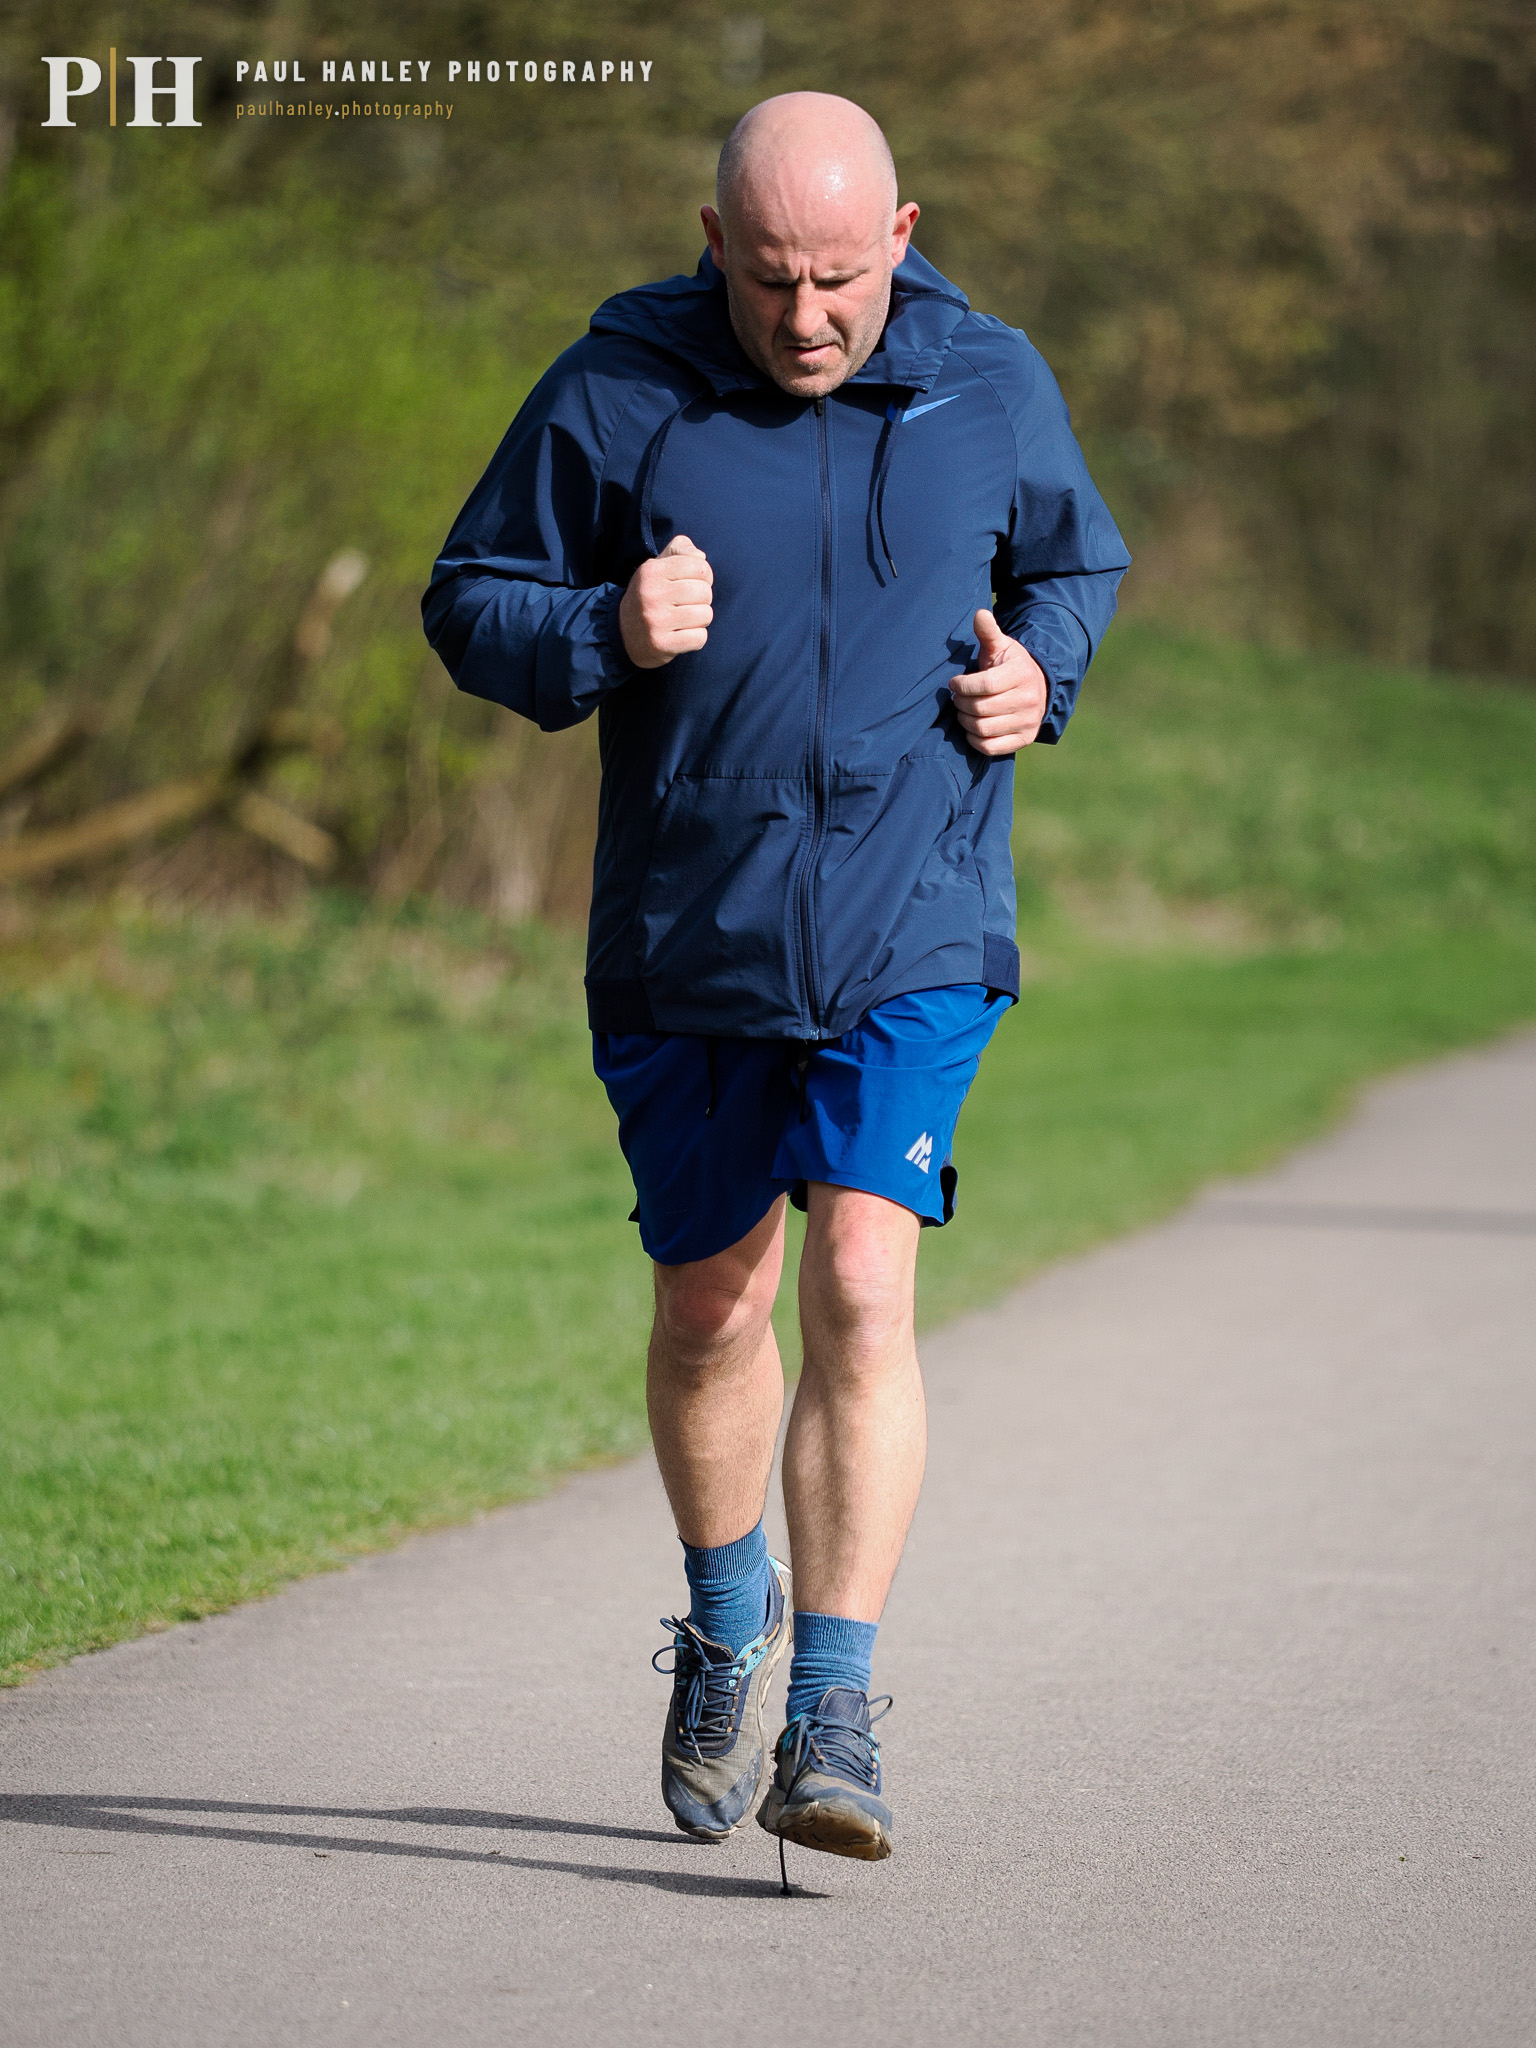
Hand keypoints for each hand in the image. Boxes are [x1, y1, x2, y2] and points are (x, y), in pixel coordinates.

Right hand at [619, 534, 713, 668]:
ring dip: (700, 620)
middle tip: (687, 605)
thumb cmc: (649, 595)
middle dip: (703, 600)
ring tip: (684, 620)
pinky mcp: (661, 644)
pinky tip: (682, 635)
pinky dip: (696, 638)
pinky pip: (700, 638)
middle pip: (705, 592)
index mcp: (651, 571)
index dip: (704, 576)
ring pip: (705, 615)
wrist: (622, 633)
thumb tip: (700, 556)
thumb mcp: (657, 567)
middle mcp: (652, 594)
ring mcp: (656, 621)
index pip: (700, 566)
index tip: (693, 584)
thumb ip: (679, 551)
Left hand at [948, 609, 1048, 755]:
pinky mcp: (1024, 739)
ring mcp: (1028, 722)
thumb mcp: (1001, 646)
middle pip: (980, 708)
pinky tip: (972, 727)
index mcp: (1021, 674)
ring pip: (983, 728)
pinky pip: (990, 747)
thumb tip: (980, 613)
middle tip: (956, 698)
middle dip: (960, 703)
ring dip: (965, 720)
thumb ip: (988, 632)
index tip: (954, 683)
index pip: (985, 685)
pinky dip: (974, 739)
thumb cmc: (1010, 666)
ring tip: (963, 710)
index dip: (962, 686)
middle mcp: (1029, 700)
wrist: (1038, 688)